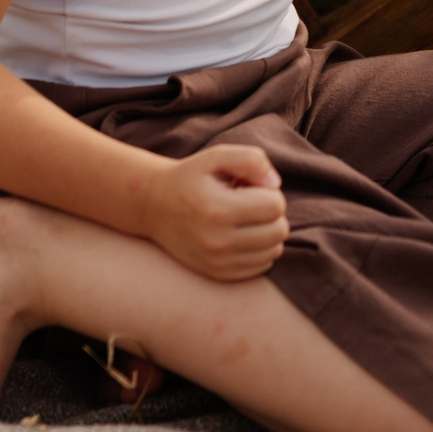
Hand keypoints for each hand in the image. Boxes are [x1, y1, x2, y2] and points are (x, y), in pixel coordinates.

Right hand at [136, 143, 288, 280]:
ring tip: (245, 218)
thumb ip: (251, 160)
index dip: (269, 191)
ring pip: (274, 250)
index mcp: (218, 210)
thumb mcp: (216, 157)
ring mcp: (218, 262)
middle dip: (272, 212)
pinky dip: (260, 249)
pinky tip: (241, 234)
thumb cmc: (191, 178)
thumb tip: (276, 184)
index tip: (249, 187)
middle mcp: (218, 242)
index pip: (275, 206)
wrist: (154, 206)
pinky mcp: (219, 274)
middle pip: (278, 230)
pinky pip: (262, 265)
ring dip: (268, 231)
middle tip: (250, 202)